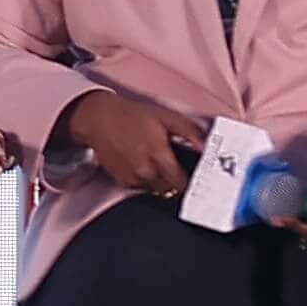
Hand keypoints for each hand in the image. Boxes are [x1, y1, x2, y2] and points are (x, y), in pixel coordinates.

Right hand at [59, 87, 198, 197]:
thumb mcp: (166, 116)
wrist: (99, 119)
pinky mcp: (122, 181)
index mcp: (159, 155)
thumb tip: (207, 147)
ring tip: (156, 162)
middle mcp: (145, 171)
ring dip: (160, 181)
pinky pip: (141, 188)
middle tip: (176, 166)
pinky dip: (145, 180)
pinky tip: (142, 163)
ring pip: (156, 190)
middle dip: (176, 180)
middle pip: (171, 189)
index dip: (191, 182)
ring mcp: (132, 178)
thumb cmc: (133, 115)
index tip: (197, 179)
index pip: (182, 184)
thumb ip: (191, 132)